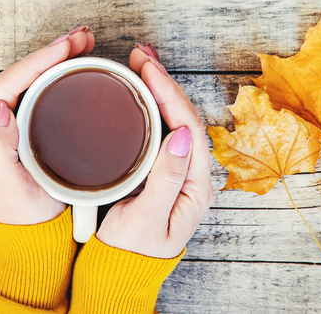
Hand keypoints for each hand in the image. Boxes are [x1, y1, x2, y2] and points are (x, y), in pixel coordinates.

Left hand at [0, 27, 94, 224]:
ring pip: (30, 78)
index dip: (37, 61)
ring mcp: (6, 123)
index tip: (65, 47)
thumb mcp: (10, 190)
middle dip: (51, 51)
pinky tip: (75, 62)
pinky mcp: (24, 125)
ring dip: (56, 56)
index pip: (6, 85)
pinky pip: (39, 89)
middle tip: (82, 37)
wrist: (34, 232)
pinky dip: (59, 70)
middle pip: (19, 75)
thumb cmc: (24, 215)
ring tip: (83, 41)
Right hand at [96, 44, 213, 257]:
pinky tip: (141, 89)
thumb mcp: (147, 218)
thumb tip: (181, 136)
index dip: (169, 93)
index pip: (187, 126)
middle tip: (141, 55)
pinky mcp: (163, 166)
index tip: (148, 69)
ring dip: (159, 87)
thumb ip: (165, 179)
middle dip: (164, 81)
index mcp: (195, 183)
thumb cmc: (134, 248)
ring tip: (141, 62)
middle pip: (183, 115)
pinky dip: (152, 102)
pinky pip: (162, 126)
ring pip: (174, 117)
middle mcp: (193, 171)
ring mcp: (179, 167)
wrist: (125, 266)